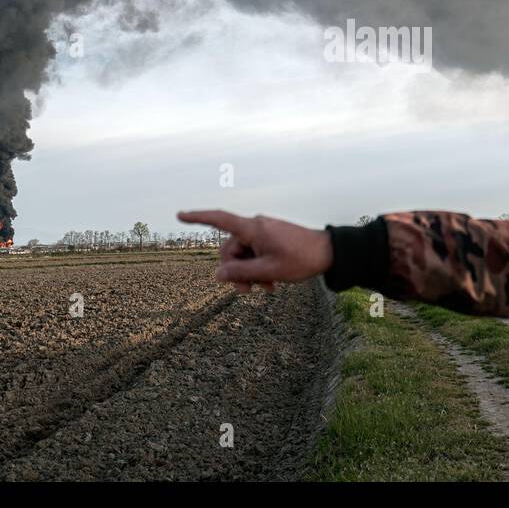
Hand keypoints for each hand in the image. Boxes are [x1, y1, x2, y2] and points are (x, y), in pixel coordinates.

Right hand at [176, 210, 333, 292]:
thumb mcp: (268, 271)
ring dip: (249, 273)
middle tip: (248, 292)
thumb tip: (218, 275)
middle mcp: (256, 226)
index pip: (219, 219)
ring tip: (266, 289)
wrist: (329, 252)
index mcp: (253, 228)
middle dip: (235, 271)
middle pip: (230, 249)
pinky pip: (256, 253)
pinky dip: (258, 267)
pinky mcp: (271, 238)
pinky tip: (270, 283)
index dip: (198, 217)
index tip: (179, 215)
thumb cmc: (301, 259)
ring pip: (244, 254)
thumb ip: (241, 273)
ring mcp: (264, 231)